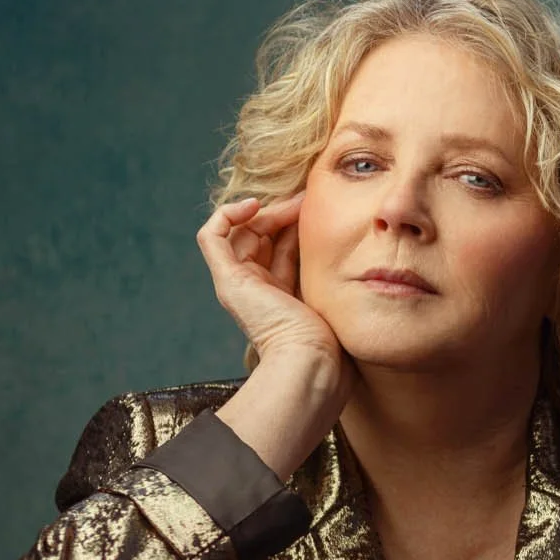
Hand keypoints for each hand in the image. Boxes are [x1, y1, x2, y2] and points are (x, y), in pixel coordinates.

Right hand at [195, 193, 339, 370]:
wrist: (313, 361)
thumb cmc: (332, 338)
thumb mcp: (332, 295)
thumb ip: (329, 272)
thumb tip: (348, 245)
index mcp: (279, 294)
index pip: (280, 246)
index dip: (295, 223)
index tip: (318, 210)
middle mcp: (255, 288)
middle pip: (260, 235)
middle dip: (283, 212)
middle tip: (310, 199)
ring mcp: (238, 284)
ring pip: (241, 231)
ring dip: (267, 210)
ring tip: (295, 202)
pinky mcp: (228, 281)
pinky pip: (212, 236)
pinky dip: (227, 215)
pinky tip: (253, 206)